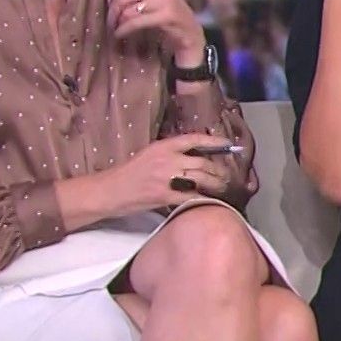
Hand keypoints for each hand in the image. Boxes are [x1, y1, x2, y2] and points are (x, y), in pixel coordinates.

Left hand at [105, 0, 205, 64]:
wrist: (188, 30)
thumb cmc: (163, 8)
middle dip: (113, 10)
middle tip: (110, 19)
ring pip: (128, 11)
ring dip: (119, 22)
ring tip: (117, 27)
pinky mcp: (166, 15)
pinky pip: (135, 22)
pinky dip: (124, 29)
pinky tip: (119, 34)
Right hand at [105, 134, 238, 215]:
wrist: (111, 190)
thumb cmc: (130, 173)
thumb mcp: (150, 154)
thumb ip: (171, 153)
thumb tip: (196, 156)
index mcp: (163, 146)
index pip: (194, 139)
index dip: (214, 142)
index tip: (228, 144)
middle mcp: (167, 159)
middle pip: (203, 162)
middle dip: (218, 170)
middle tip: (226, 175)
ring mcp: (167, 178)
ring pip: (201, 178)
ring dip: (216, 184)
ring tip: (222, 187)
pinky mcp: (166, 196)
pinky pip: (192, 196)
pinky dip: (204, 198)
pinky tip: (210, 200)